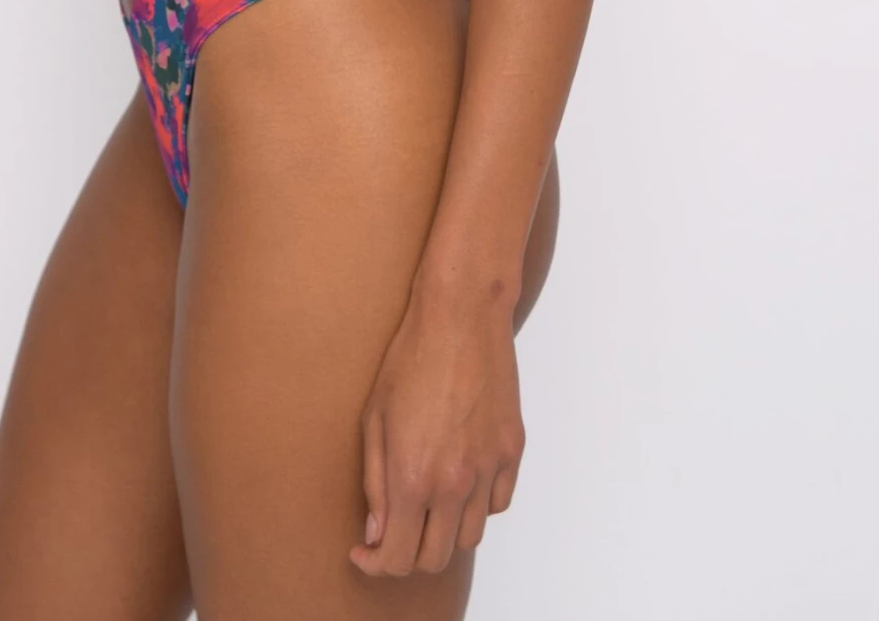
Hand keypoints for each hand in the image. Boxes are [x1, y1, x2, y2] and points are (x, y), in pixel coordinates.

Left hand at [348, 280, 524, 577]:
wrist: (461, 314)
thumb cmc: (410, 357)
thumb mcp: (373, 418)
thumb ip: (375, 483)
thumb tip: (376, 531)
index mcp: (412, 477)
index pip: (397, 557)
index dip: (376, 563)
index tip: (365, 550)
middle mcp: (454, 482)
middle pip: (435, 558)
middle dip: (408, 555)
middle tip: (393, 533)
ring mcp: (488, 468)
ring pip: (470, 538)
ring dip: (444, 533)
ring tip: (426, 505)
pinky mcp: (512, 451)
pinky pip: (497, 503)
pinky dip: (477, 506)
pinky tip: (458, 480)